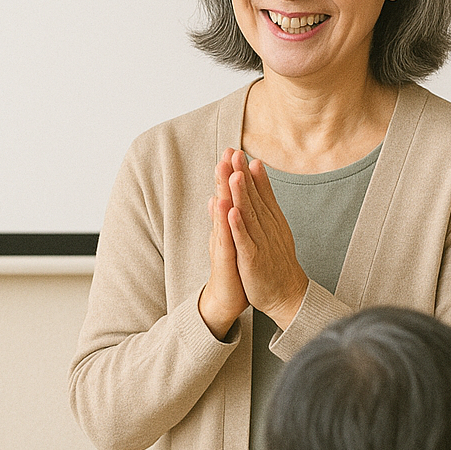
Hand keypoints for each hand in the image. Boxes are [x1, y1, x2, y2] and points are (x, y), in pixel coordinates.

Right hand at [198, 149, 249, 337]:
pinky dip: (224, 222)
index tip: (234, 150)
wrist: (226, 299)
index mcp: (227, 225)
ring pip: (221, 214)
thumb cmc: (232, 269)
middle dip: (225, 174)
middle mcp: (222, 231)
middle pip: (223, 197)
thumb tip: (215, 198)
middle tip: (228, 150)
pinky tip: (225, 206)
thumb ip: (222, 218)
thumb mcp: (229, 239)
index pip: (228, 194)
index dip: (231, 173)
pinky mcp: (224, 258)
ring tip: (224, 170)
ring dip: (222, 191)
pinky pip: (224, 237)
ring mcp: (221, 243)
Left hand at [225, 154, 308, 328]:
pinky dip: (238, 227)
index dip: (249, 172)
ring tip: (234, 175)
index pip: (260, 192)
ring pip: (249, 216)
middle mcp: (269, 228)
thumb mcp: (273, 227)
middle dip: (243, 175)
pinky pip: (245, 241)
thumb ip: (264, 201)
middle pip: (254, 198)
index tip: (240, 152)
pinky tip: (231, 212)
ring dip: (242, 195)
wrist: (289, 295)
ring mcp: (262, 243)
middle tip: (234, 153)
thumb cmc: (276, 261)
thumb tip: (254, 174)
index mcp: (272, 220)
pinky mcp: (254, 260)